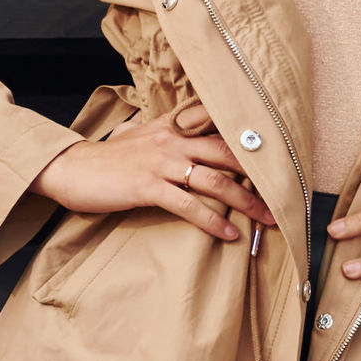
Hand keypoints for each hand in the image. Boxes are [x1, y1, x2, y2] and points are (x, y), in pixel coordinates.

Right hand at [29, 100, 275, 242]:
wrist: (70, 169)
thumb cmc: (106, 158)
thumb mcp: (140, 135)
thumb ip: (168, 133)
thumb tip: (189, 133)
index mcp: (175, 127)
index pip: (223, 131)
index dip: (254, 145)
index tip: (282, 158)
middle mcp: (174, 141)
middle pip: (230, 156)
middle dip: (263, 177)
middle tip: (289, 194)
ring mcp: (161, 163)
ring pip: (216, 182)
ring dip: (247, 203)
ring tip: (270, 220)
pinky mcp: (148, 187)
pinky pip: (189, 205)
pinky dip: (213, 221)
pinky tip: (230, 233)